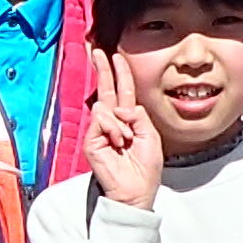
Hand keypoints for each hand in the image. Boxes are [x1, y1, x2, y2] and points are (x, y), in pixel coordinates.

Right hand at [84, 52, 162, 209]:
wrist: (136, 191)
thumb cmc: (145, 168)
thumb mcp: (151, 135)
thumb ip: (138, 115)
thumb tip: (119, 107)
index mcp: (128, 120)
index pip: (123, 92)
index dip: (120, 74)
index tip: (116, 57)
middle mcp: (112, 122)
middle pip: (106, 89)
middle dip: (102, 69)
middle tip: (97, 51)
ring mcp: (100, 131)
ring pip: (106, 107)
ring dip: (121, 123)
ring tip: (125, 142)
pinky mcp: (92, 140)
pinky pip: (101, 120)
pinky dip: (113, 129)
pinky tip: (118, 142)